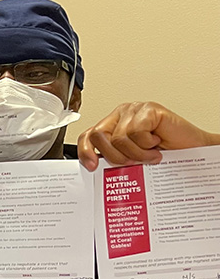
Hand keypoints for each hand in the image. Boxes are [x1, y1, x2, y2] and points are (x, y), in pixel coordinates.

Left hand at [78, 102, 219, 170]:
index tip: (92, 166)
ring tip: (150, 155)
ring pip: (118, 138)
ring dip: (136, 154)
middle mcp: (121, 116)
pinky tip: (157, 145)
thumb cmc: (166, 154)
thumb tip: (96, 169)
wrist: (193, 152)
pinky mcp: (148, 109)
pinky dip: (146, 144)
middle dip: (113, 156)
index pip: (88, 136)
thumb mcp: (133, 159)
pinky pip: (136, 132)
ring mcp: (134, 110)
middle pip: (98, 136)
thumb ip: (115, 158)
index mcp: (113, 126)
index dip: (85, 151)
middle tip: (132, 162)